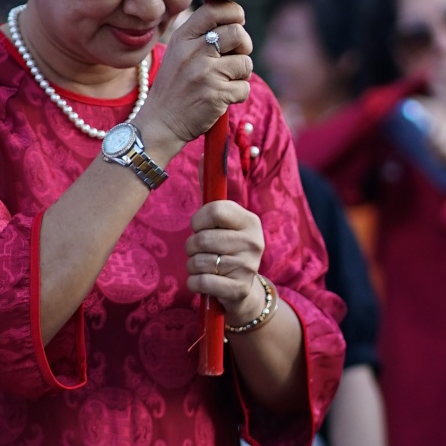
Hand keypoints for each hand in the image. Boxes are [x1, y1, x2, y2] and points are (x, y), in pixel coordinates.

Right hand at [141, 2, 253, 163]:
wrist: (160, 122)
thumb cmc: (176, 86)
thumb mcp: (179, 52)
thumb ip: (202, 35)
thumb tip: (237, 20)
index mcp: (184, 37)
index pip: (216, 9)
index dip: (234, 13)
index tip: (236, 24)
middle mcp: (194, 51)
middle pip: (238, 33)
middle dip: (244, 46)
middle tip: (235, 58)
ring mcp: (205, 73)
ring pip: (245, 62)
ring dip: (241, 75)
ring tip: (224, 82)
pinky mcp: (215, 95)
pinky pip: (244, 88)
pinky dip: (238, 95)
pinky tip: (221, 99)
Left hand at [186, 197, 265, 324]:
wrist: (242, 291)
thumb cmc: (226, 249)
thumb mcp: (224, 222)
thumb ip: (212, 189)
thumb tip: (203, 154)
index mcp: (250, 221)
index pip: (216, 210)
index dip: (198, 219)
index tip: (199, 226)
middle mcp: (254, 242)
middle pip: (202, 239)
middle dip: (191, 246)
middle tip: (198, 251)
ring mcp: (248, 267)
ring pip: (199, 262)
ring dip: (192, 266)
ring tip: (202, 266)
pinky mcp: (238, 289)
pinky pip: (201, 282)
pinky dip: (194, 283)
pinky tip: (202, 282)